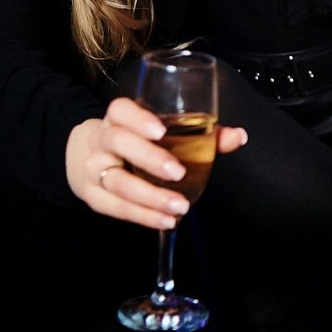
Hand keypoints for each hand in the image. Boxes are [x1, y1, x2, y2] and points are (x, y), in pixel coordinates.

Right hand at [65, 97, 246, 229]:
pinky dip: (142, 216)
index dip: (138, 119)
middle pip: (117, 142)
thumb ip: (203, 133)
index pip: (120, 110)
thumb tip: (238, 136)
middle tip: (179, 173)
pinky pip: (114, 207)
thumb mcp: (163, 133)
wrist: (93, 156)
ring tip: (179, 207)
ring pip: (116, 180)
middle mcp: (102, 139)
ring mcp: (93, 167)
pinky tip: (165, 221)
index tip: (161, 131)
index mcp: (119, 118)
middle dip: (149, 159)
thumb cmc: (139, 142)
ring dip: (150, 196)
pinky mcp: (92, 195)